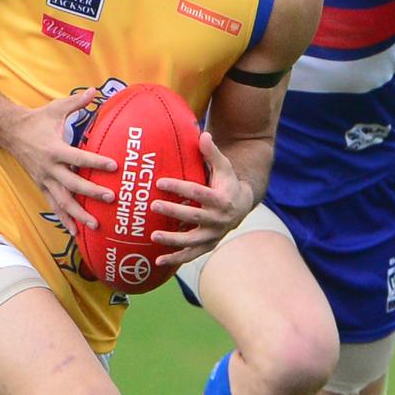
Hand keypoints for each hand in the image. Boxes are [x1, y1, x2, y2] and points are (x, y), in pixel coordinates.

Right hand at [10, 87, 116, 234]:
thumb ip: (77, 102)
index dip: (96, 162)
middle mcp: (49, 168)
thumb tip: (96, 90)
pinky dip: (64, 219)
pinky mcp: (41, 186)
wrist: (11, 132)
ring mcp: (44, 180)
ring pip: (62, 201)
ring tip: (95, 224)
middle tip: (111, 198)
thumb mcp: (56, 108)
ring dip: (78, 214)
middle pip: (72, 184)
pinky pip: (54, 206)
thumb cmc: (38, 119)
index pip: (79, 157)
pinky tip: (75, 232)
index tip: (114, 166)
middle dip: (91, 192)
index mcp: (54, 149)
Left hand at [148, 131, 253, 267]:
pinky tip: (158, 261)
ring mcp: (213, 235)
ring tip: (153, 236)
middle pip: (193, 216)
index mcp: (221, 199)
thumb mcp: (224, 166)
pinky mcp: (208, 245)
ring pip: (191, 240)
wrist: (241, 206)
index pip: (198, 192)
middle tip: (152, 204)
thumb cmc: (227, 182)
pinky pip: (191, 255)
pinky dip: (175, 259)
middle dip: (173, 211)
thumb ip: (212, 153)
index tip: (160, 181)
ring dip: (172, 240)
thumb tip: (203, 134)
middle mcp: (218, 220)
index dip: (179, 187)